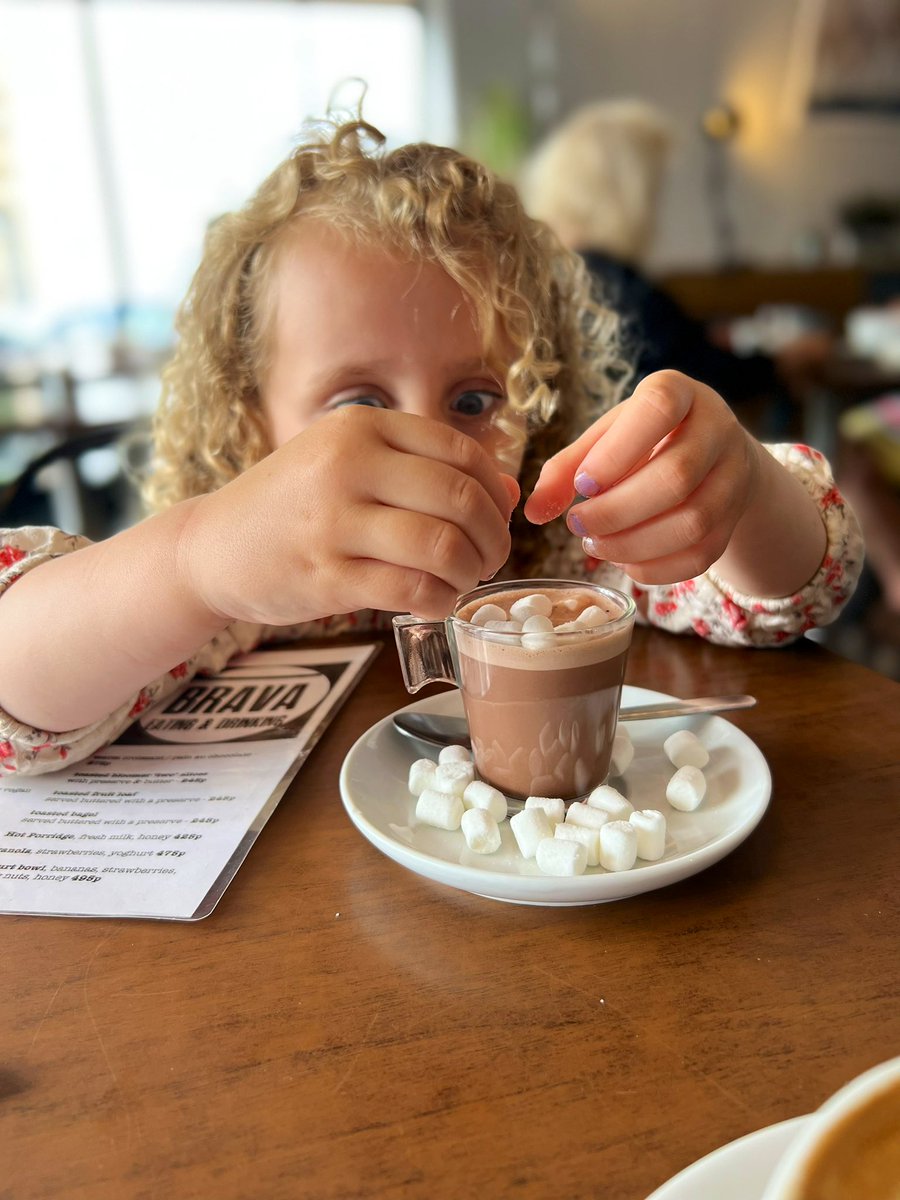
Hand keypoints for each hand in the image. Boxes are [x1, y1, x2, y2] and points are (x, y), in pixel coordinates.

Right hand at [178, 406, 518, 624]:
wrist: (212, 546)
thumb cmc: (295, 504)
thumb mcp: (352, 466)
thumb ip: (425, 470)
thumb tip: (509, 491)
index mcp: (361, 426)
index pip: (462, 452)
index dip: (494, 493)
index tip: (495, 520)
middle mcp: (348, 464)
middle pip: (460, 499)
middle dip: (492, 538)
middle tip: (488, 559)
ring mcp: (334, 520)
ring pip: (441, 545)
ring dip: (468, 572)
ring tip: (462, 581)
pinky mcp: (327, 575)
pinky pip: (411, 590)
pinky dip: (440, 601)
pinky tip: (437, 602)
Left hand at [524, 370, 762, 584]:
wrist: (709, 455)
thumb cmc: (642, 441)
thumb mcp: (605, 438)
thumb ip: (566, 468)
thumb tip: (535, 512)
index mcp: (679, 393)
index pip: (658, 409)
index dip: (617, 452)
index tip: (584, 483)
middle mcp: (717, 429)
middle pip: (676, 477)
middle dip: (617, 511)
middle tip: (578, 524)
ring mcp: (734, 476)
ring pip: (692, 522)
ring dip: (633, 544)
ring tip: (595, 544)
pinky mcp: (734, 519)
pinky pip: (702, 555)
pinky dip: (656, 568)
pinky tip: (623, 561)